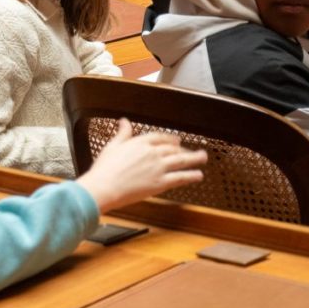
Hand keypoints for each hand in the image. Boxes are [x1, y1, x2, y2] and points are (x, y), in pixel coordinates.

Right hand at [76, 119, 206, 213]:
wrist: (105, 186)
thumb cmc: (105, 168)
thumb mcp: (113, 145)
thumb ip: (122, 133)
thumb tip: (124, 121)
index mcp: (140, 142)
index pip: (160, 138)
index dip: (170, 139)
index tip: (176, 141)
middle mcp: (152, 153)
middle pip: (173, 149)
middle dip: (183, 149)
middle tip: (191, 151)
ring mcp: (158, 168)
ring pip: (181, 161)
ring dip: (194, 158)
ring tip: (203, 157)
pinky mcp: (160, 183)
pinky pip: (180, 178)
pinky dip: (191, 176)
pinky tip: (198, 175)